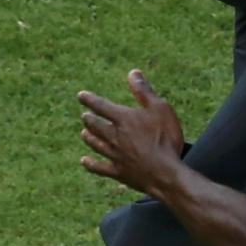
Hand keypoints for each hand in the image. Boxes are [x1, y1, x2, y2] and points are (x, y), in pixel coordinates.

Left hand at [78, 70, 184, 195]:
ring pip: (96, 144)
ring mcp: (114, 155)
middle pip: (96, 126)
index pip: (101, 106)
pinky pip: (99, 167)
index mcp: (123, 119)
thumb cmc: (165, 138)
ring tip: (84, 133)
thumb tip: (132, 73)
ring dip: (89, 137)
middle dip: (89, 120)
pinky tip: (85, 161)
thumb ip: (144, 91)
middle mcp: (114, 136)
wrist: (164, 172)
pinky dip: (90, 164)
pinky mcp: (118, 172)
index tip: (81, 96)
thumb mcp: (160, 109)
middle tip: (85, 116)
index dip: (90, 100)